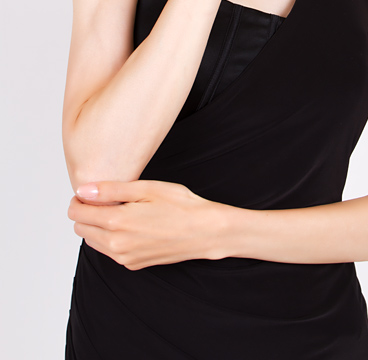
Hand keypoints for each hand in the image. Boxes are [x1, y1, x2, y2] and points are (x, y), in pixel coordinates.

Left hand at [68, 179, 229, 269]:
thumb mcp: (147, 188)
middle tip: (105, 199)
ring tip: (120, 211)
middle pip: (80, 229)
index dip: (78, 199)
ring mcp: (125, 258)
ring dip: (97, 227)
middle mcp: (117, 245)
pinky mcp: (133, 265)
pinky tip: (131, 225)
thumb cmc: (180, 206)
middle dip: (86, 213)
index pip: (77, 214)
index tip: (89, 192)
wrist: (205, 232)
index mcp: (117, 223)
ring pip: (93, 242)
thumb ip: (111, 190)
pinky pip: (110, 251)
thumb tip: (83, 190)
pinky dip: (111, 238)